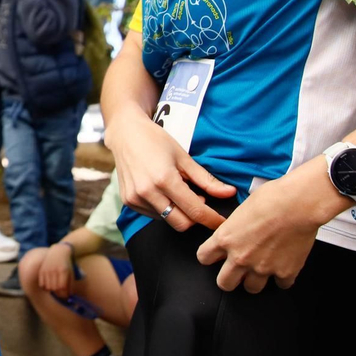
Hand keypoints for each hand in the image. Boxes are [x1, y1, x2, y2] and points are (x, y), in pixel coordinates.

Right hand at [37, 243, 74, 297]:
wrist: (58, 252)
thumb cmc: (66, 265)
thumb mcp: (71, 273)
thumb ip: (70, 285)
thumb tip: (68, 297)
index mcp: (63, 271)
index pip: (62, 287)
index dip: (64, 294)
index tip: (66, 296)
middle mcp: (54, 270)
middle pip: (55, 288)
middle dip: (59, 293)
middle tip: (61, 293)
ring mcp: (47, 270)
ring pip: (48, 288)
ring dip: (52, 291)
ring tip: (56, 289)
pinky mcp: (41, 271)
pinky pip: (42, 285)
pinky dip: (45, 288)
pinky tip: (50, 285)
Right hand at [104, 105, 234, 233]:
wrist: (125, 133)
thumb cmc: (156, 140)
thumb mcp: (184, 157)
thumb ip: (206, 179)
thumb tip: (229, 193)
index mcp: (164, 179)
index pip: (195, 211)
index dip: (212, 219)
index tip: (222, 223)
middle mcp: (148, 192)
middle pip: (181, 223)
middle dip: (195, 218)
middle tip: (199, 199)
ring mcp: (135, 199)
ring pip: (167, 220)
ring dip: (178, 212)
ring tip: (178, 190)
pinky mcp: (129, 201)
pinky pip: (154, 215)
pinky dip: (164, 208)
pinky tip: (163, 192)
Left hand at [195, 159, 345, 292]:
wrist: (298, 204)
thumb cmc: (272, 198)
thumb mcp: (242, 209)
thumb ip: (235, 228)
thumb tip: (236, 232)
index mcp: (226, 239)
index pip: (204, 258)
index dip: (209, 257)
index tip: (215, 256)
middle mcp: (240, 257)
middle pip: (224, 283)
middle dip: (229, 278)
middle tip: (236, 271)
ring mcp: (262, 268)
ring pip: (251, 289)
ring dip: (255, 280)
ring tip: (261, 269)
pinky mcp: (284, 272)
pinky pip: (281, 285)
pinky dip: (282, 277)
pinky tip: (284, 266)